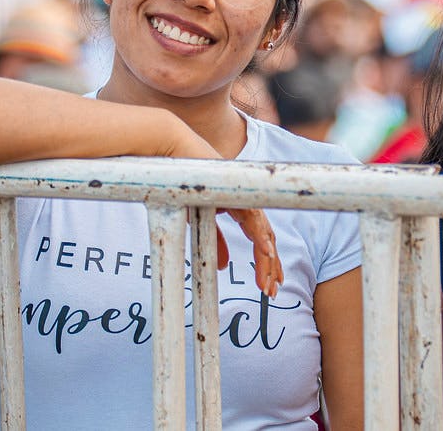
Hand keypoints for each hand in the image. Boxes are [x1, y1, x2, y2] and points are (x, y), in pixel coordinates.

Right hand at [165, 123, 282, 296]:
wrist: (170, 150)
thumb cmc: (181, 183)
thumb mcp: (198, 221)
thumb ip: (213, 241)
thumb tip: (221, 267)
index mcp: (240, 207)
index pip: (260, 238)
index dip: (267, 262)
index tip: (269, 284)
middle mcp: (246, 201)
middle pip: (267, 239)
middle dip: (272, 267)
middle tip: (273, 291)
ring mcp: (243, 194)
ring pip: (264, 233)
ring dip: (268, 261)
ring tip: (269, 285)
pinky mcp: (235, 189)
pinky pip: (253, 218)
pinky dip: (261, 237)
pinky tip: (268, 254)